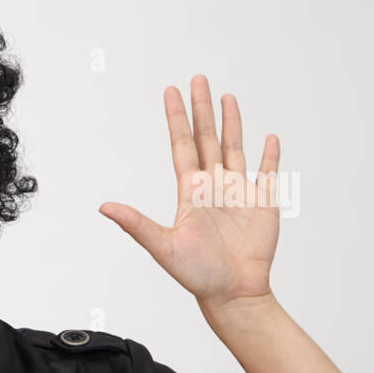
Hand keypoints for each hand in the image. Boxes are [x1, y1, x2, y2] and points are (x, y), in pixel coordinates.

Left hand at [98, 74, 280, 315]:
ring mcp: (239, 193)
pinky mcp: (263, 203)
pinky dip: (270, 155)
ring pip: (234, 148)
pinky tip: (268, 137)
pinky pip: (267, 173)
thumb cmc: (197, 275)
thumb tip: (104, 207)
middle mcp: (213, 187)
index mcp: (190, 192)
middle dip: (202, 109)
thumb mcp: (162, 246)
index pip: (181, 145)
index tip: (171, 92)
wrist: (232, 293)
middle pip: (206, 138)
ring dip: (232, 122)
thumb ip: (136, 223)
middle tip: (198, 79)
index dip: (176, 118)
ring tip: (227, 97)